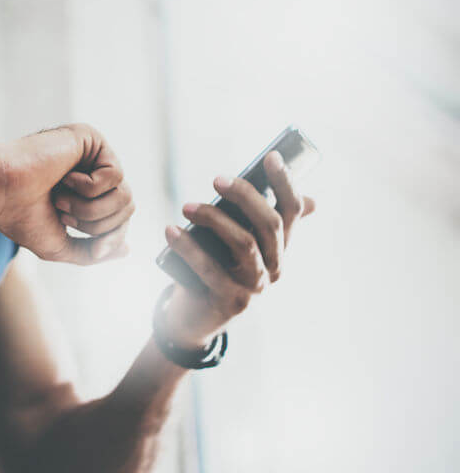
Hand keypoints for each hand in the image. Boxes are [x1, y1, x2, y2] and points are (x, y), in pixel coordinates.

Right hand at [0, 124, 132, 264]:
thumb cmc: (20, 216)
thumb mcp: (59, 246)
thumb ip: (91, 251)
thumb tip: (125, 249)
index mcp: (86, 194)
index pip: (121, 217)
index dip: (110, 236)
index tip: (92, 245)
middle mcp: (92, 172)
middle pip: (128, 207)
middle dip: (96, 223)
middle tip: (62, 213)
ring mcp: (92, 155)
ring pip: (124, 194)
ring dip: (90, 208)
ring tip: (61, 199)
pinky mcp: (91, 139)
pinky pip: (115, 175)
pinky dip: (87, 187)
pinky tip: (64, 177)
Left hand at [162, 151, 315, 349]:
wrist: (194, 318)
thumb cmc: (215, 271)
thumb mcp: (235, 245)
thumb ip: (255, 222)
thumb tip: (305, 198)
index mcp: (279, 249)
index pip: (292, 212)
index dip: (285, 183)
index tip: (271, 157)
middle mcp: (274, 268)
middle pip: (269, 224)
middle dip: (245, 196)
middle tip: (216, 179)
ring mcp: (255, 287)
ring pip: (244, 244)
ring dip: (213, 219)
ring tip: (185, 206)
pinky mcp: (230, 301)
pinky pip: (209, 269)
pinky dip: (187, 247)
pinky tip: (170, 230)